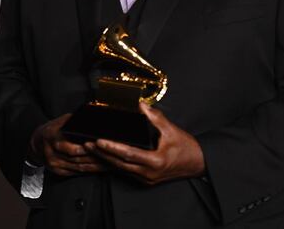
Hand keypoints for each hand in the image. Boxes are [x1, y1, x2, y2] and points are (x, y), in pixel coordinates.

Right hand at [29, 113, 106, 176]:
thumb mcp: (61, 121)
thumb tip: (93, 116)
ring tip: (112, 164)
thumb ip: (75, 121)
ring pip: (80, 168)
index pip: (71, 148)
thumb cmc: (53, 129)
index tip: (102, 147)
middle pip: (78, 159)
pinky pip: (78, 172)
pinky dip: (91, 170)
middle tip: (113, 157)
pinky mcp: (59, 172)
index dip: (87, 150)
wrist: (37, 143)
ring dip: (97, 167)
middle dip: (97, 159)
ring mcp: (55, 164)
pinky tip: (101, 168)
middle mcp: (52, 153)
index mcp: (52, 137)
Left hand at [85, 102, 204, 184]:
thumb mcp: (171, 129)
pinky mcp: (145, 179)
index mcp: (155, 161)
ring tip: (90, 148)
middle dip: (101, 153)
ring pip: (120, 169)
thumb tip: (139, 105)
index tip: (98, 140)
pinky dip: (114, 163)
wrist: (197, 163)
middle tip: (86, 143)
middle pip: (119, 163)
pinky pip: (126, 171)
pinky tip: (104, 156)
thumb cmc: (185, 147)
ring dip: (105, 159)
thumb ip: (154, 117)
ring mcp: (146, 178)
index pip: (128, 153)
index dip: (111, 147)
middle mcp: (148, 173)